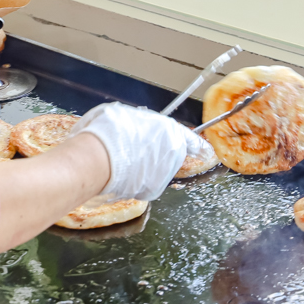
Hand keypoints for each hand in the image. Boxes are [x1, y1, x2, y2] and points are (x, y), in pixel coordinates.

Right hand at [71, 102, 206, 200]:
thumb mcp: (122, 113)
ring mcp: (164, 174)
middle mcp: (173, 153)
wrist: (99, 157)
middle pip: (168, 154)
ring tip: (122, 161)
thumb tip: (130, 123)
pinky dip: (134, 181)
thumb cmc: (109, 131)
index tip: (205, 150)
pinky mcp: (152, 190)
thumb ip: (136, 120)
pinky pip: (144, 184)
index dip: (197, 144)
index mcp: (169, 130)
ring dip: (144, 168)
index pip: (191, 139)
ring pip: (156, 170)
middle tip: (133, 151)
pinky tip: (120, 174)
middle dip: (155, 154)